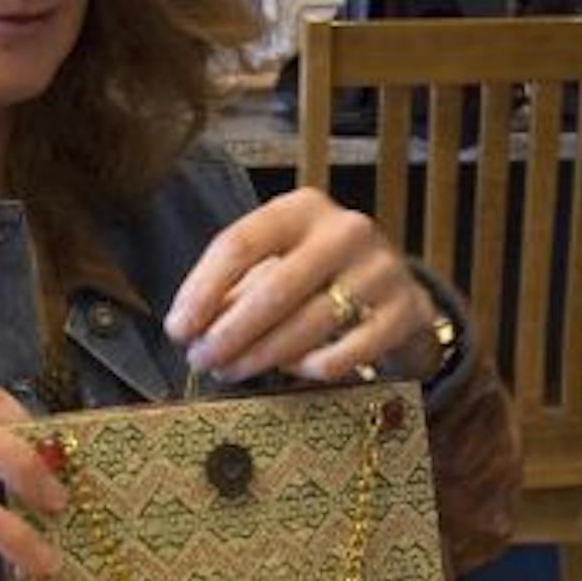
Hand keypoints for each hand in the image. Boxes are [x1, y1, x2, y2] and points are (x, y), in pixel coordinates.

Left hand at [163, 188, 438, 384]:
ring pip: (307, 325)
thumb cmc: (317, 278)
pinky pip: (345, 354)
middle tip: (201, 361)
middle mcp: (346, 230)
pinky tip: (291, 371)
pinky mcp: (404, 312)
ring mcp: (381, 270)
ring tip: (231, 372)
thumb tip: (186, 330)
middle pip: (273, 288)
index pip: (240, 243)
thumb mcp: (276, 264)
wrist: (398, 293)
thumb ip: (232, 290)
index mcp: (302, 208)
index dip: (202, 290)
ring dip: (260, 357)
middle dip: (229, 333)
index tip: (177, 330)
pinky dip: (310, 369)